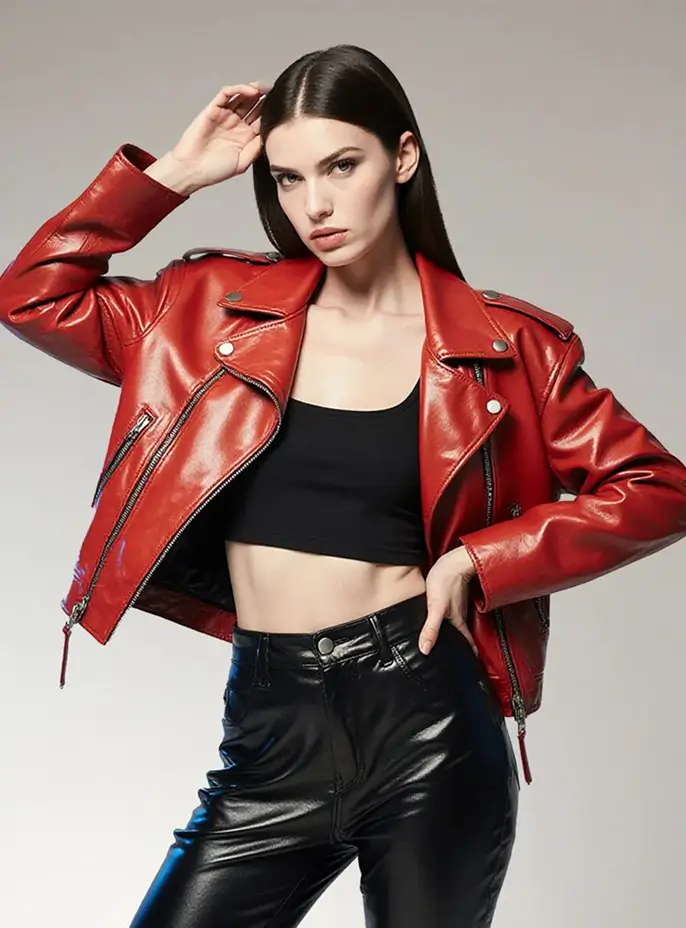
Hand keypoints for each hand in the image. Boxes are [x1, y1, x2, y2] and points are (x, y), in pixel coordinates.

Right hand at [153, 82, 271, 193]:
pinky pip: (227, 94)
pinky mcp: (213, 109)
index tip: (283, 107)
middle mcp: (237, 124)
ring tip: (266, 89)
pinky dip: (239, 89)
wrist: (192, 170)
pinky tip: (251, 91)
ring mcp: (225, 115)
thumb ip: (256, 148)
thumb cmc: (215, 170)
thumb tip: (270, 134)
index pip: (262, 119)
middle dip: (265, 98)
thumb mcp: (243, 162)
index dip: (271, 112)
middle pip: (254, 105)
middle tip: (277, 93)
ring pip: (242, 96)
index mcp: (246, 137)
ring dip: (255, 90)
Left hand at [419, 547, 477, 655]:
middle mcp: (459, 616)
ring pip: (459, 626)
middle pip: (462, 637)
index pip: (466, 644)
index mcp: (458, 622)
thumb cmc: (445, 581)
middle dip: (462, 649)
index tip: (470, 669)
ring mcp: (457, 606)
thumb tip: (425, 649)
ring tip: (450, 647)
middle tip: (457, 662)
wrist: (452, 560)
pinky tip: (443, 622)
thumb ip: (431, 628)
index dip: (469, 656)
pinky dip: (450, 622)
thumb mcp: (436, 607)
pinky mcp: (452, 598)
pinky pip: (453, 614)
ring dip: (457, 636)